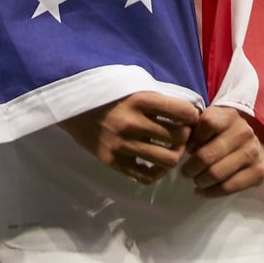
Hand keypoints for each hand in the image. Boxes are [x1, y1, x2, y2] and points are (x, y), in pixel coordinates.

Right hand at [60, 91, 200, 184]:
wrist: (70, 107)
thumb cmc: (107, 94)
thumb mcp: (131, 86)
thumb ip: (157, 98)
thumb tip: (190, 110)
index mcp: (138, 99)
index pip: (181, 111)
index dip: (193, 116)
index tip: (191, 117)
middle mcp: (131, 122)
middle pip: (178, 137)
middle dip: (186, 137)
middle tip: (183, 135)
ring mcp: (121, 145)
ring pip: (167, 159)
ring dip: (175, 155)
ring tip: (172, 150)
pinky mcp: (112, 161)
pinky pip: (146, 176)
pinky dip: (157, 172)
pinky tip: (156, 163)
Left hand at [180, 105, 263, 196]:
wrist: (260, 139)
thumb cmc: (227, 131)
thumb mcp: (213, 119)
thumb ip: (196, 127)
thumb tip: (179, 144)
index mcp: (229, 116)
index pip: (207, 124)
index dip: (192, 139)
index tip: (188, 148)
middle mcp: (243, 133)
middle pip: (206, 155)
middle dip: (190, 167)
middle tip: (185, 171)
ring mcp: (252, 152)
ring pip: (216, 173)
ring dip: (200, 180)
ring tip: (196, 180)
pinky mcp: (258, 172)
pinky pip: (229, 187)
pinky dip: (211, 192)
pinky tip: (203, 191)